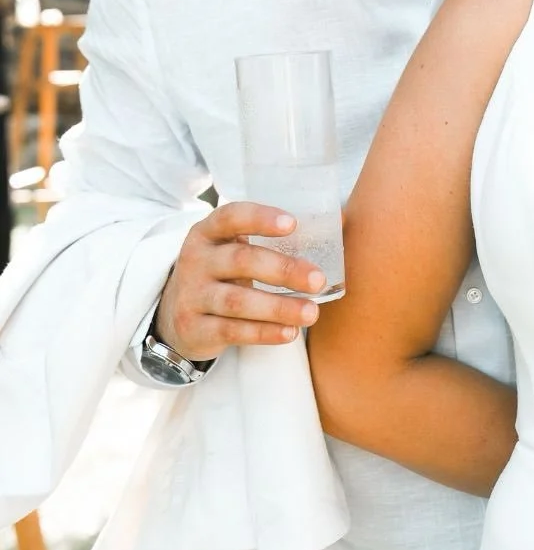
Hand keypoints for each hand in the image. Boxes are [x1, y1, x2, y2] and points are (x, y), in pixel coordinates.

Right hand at [153, 201, 326, 360]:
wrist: (176, 313)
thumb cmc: (224, 271)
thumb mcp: (236, 247)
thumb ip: (277, 236)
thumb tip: (341, 220)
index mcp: (208, 232)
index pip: (231, 216)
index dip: (260, 218)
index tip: (292, 224)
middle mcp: (195, 260)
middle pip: (241, 260)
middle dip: (283, 270)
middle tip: (318, 280)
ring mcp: (191, 295)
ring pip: (236, 301)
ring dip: (278, 307)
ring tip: (312, 312)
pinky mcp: (193, 328)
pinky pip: (231, 331)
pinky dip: (263, 333)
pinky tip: (289, 332)